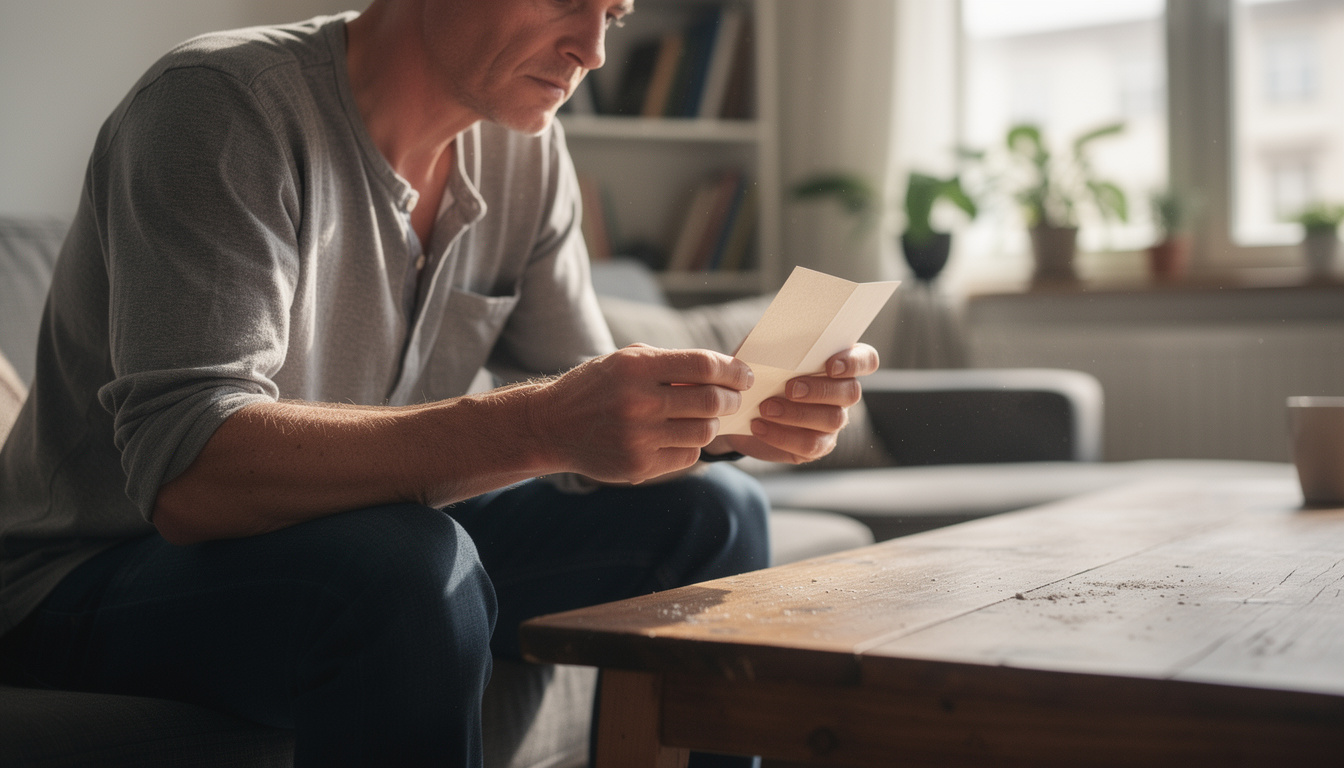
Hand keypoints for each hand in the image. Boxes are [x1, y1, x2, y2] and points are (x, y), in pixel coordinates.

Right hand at [529, 344, 753, 482]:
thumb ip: (671, 363)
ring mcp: (639, 437)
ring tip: (700, 417)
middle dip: (731, 400)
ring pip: (703, 432)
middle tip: (733, 399)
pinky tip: (675, 437)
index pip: (704, 366)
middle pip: (712, 402)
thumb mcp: (627, 361)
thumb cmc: (597, 387)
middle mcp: (638, 401)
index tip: (744, 376)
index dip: (733, 371)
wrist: (552, 425)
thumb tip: (725, 371)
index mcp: (637, 367)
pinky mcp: (638, 465)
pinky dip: (689, 446)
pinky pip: (687, 457)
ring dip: (710, 424)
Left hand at [707, 343, 879, 463]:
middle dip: (821, 390)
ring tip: (766, 408)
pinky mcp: (817, 445)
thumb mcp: (762, 351)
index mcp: (837, 363)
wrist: (737, 407)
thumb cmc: (757, 371)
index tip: (830, 366)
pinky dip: (782, 435)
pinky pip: (810, 445)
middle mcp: (842, 393)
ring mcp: (833, 421)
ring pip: (833, 420)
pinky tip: (759, 425)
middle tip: (790, 388)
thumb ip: (775, 342)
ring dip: (797, 414)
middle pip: (851, 392)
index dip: (855, 362)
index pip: (866, 359)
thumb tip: (778, 338)